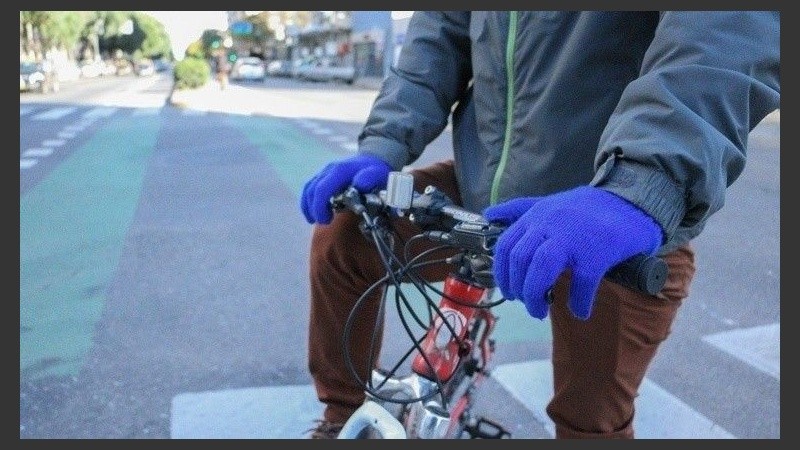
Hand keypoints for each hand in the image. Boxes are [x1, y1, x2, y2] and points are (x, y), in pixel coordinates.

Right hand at [301, 154, 391, 223]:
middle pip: (313, 190)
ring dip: (309, 206)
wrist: (372, 160)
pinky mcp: (322, 176)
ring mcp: (324, 172)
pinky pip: (309, 188)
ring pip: (309, 189)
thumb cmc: (375, 171)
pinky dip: (308, 202)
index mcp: (340, 170)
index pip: (322, 189)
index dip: (320, 206)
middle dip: (315, 209)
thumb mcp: (377, 173)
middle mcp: (329, 170)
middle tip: (324, 222)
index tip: (327, 220)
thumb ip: (369, 178)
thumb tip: (359, 185)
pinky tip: (312, 214)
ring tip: (316, 220)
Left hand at [483, 186, 662, 319]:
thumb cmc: (590, 209)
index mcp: (536, 215)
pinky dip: (578, 303)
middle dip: (519, 290)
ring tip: (541, 310)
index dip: (502, 273)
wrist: (633, 203)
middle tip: (528, 304)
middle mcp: (550, 224)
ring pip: (540, 271)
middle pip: (520, 261)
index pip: (505, 246)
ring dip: (536, 297)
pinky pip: (581, 284)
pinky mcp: (597, 253)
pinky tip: (580, 311)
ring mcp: (573, 238)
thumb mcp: (551, 203)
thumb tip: (489, 213)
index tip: (509, 291)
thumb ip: (520, 209)